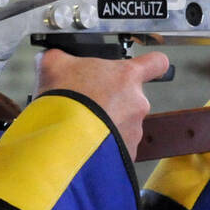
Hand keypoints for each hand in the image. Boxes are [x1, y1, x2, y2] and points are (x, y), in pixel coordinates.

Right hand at [34, 49, 170, 154]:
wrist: (62, 141)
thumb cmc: (64, 100)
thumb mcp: (53, 65)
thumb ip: (60, 57)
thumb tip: (53, 56)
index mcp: (127, 76)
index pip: (157, 63)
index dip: (152, 64)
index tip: (147, 68)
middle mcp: (138, 102)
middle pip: (131, 97)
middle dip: (112, 101)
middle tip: (88, 104)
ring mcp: (135, 130)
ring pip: (125, 123)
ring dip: (109, 124)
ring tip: (83, 126)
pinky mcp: (128, 153)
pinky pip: (119, 146)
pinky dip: (105, 144)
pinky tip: (86, 142)